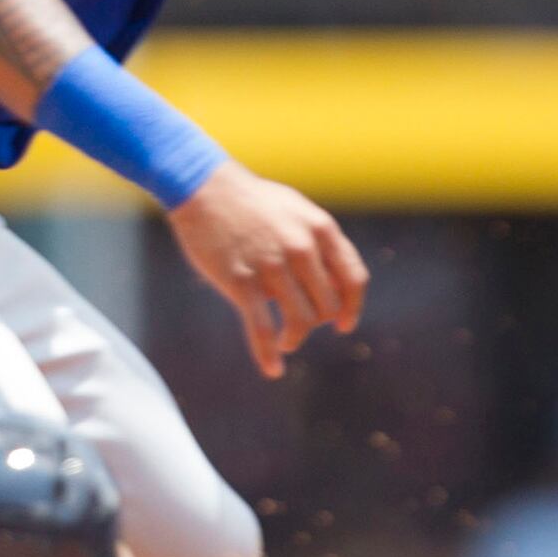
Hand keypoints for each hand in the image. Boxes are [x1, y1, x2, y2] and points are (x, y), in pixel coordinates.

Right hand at [165, 164, 367, 379]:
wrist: (204, 187)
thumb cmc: (251, 201)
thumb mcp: (295, 211)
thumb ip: (318, 241)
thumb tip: (334, 281)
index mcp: (320, 229)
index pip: (353, 279)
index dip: (352, 307)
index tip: (344, 324)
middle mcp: (301, 248)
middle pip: (328, 306)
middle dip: (317, 321)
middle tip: (299, 323)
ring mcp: (272, 266)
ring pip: (301, 321)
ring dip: (295, 338)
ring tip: (286, 342)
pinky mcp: (241, 282)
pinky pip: (262, 328)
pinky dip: (268, 354)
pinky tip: (272, 369)